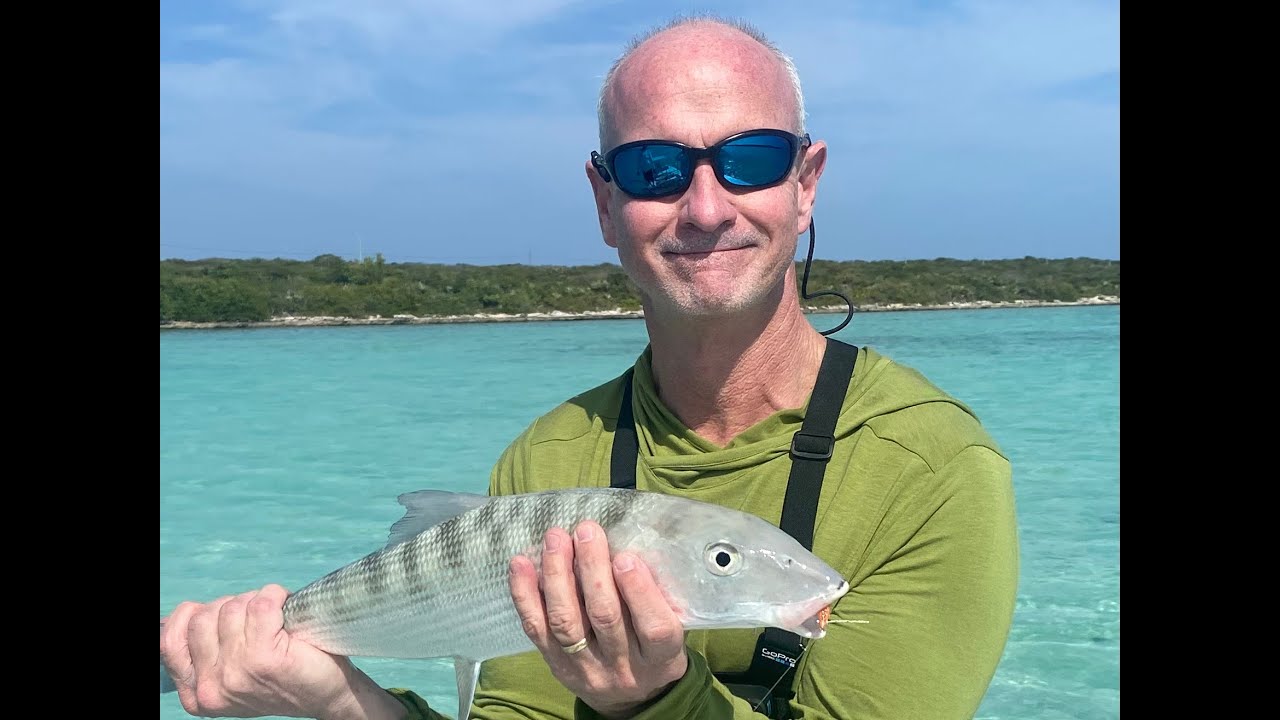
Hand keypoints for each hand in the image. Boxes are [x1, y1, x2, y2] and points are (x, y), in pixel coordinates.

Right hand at [159, 583, 404, 718]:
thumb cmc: (284, 678)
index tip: (220, 616)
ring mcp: (237, 673)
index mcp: (199, 695)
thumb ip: (208, 652)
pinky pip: (260, 604)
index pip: (171, 641)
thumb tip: (190, 613)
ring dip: (256, 602)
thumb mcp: (233, 675)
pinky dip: (275, 596)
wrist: (329, 696)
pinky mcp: (265, 657)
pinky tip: (287, 610)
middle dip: (231, 606)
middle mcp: (212, 687)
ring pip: (231, 608)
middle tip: (258, 619)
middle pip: (202, 618)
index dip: (193, 617)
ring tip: (275, 620)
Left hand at [509, 521, 688, 718]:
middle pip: (605, 617)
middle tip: (586, 531)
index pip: (654, 628)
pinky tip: (521, 564)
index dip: (639, 592)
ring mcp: (585, 669)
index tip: (625, 558)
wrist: (628, 700)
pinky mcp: (556, 665)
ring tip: (556, 540)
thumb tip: (627, 545)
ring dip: (558, 575)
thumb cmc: (651, 649)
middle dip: (593, 570)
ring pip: (567, 622)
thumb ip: (655, 598)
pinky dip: (525, 594)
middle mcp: (623, 667)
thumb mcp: (670, 630)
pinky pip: (536, 629)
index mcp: (661, 658)